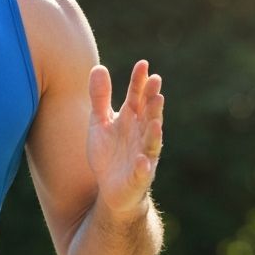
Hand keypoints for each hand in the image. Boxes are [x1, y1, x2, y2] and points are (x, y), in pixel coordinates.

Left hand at [87, 60, 163, 218]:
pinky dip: (143, 166)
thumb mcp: (100, 122)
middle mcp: (141, 135)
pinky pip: (142, 172)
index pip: (137, 97)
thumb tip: (98, 67)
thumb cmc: (109, 153)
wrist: (112, 190)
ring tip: (155, 121)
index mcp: (132, 120)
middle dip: (153, 102)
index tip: (143, 65)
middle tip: (156, 84)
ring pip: (151, 142)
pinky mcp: (138, 177)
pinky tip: (142, 161)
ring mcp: (143, 155)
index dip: (140, 82)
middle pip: (149, 116)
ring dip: (154, 131)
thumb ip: (100, 97)